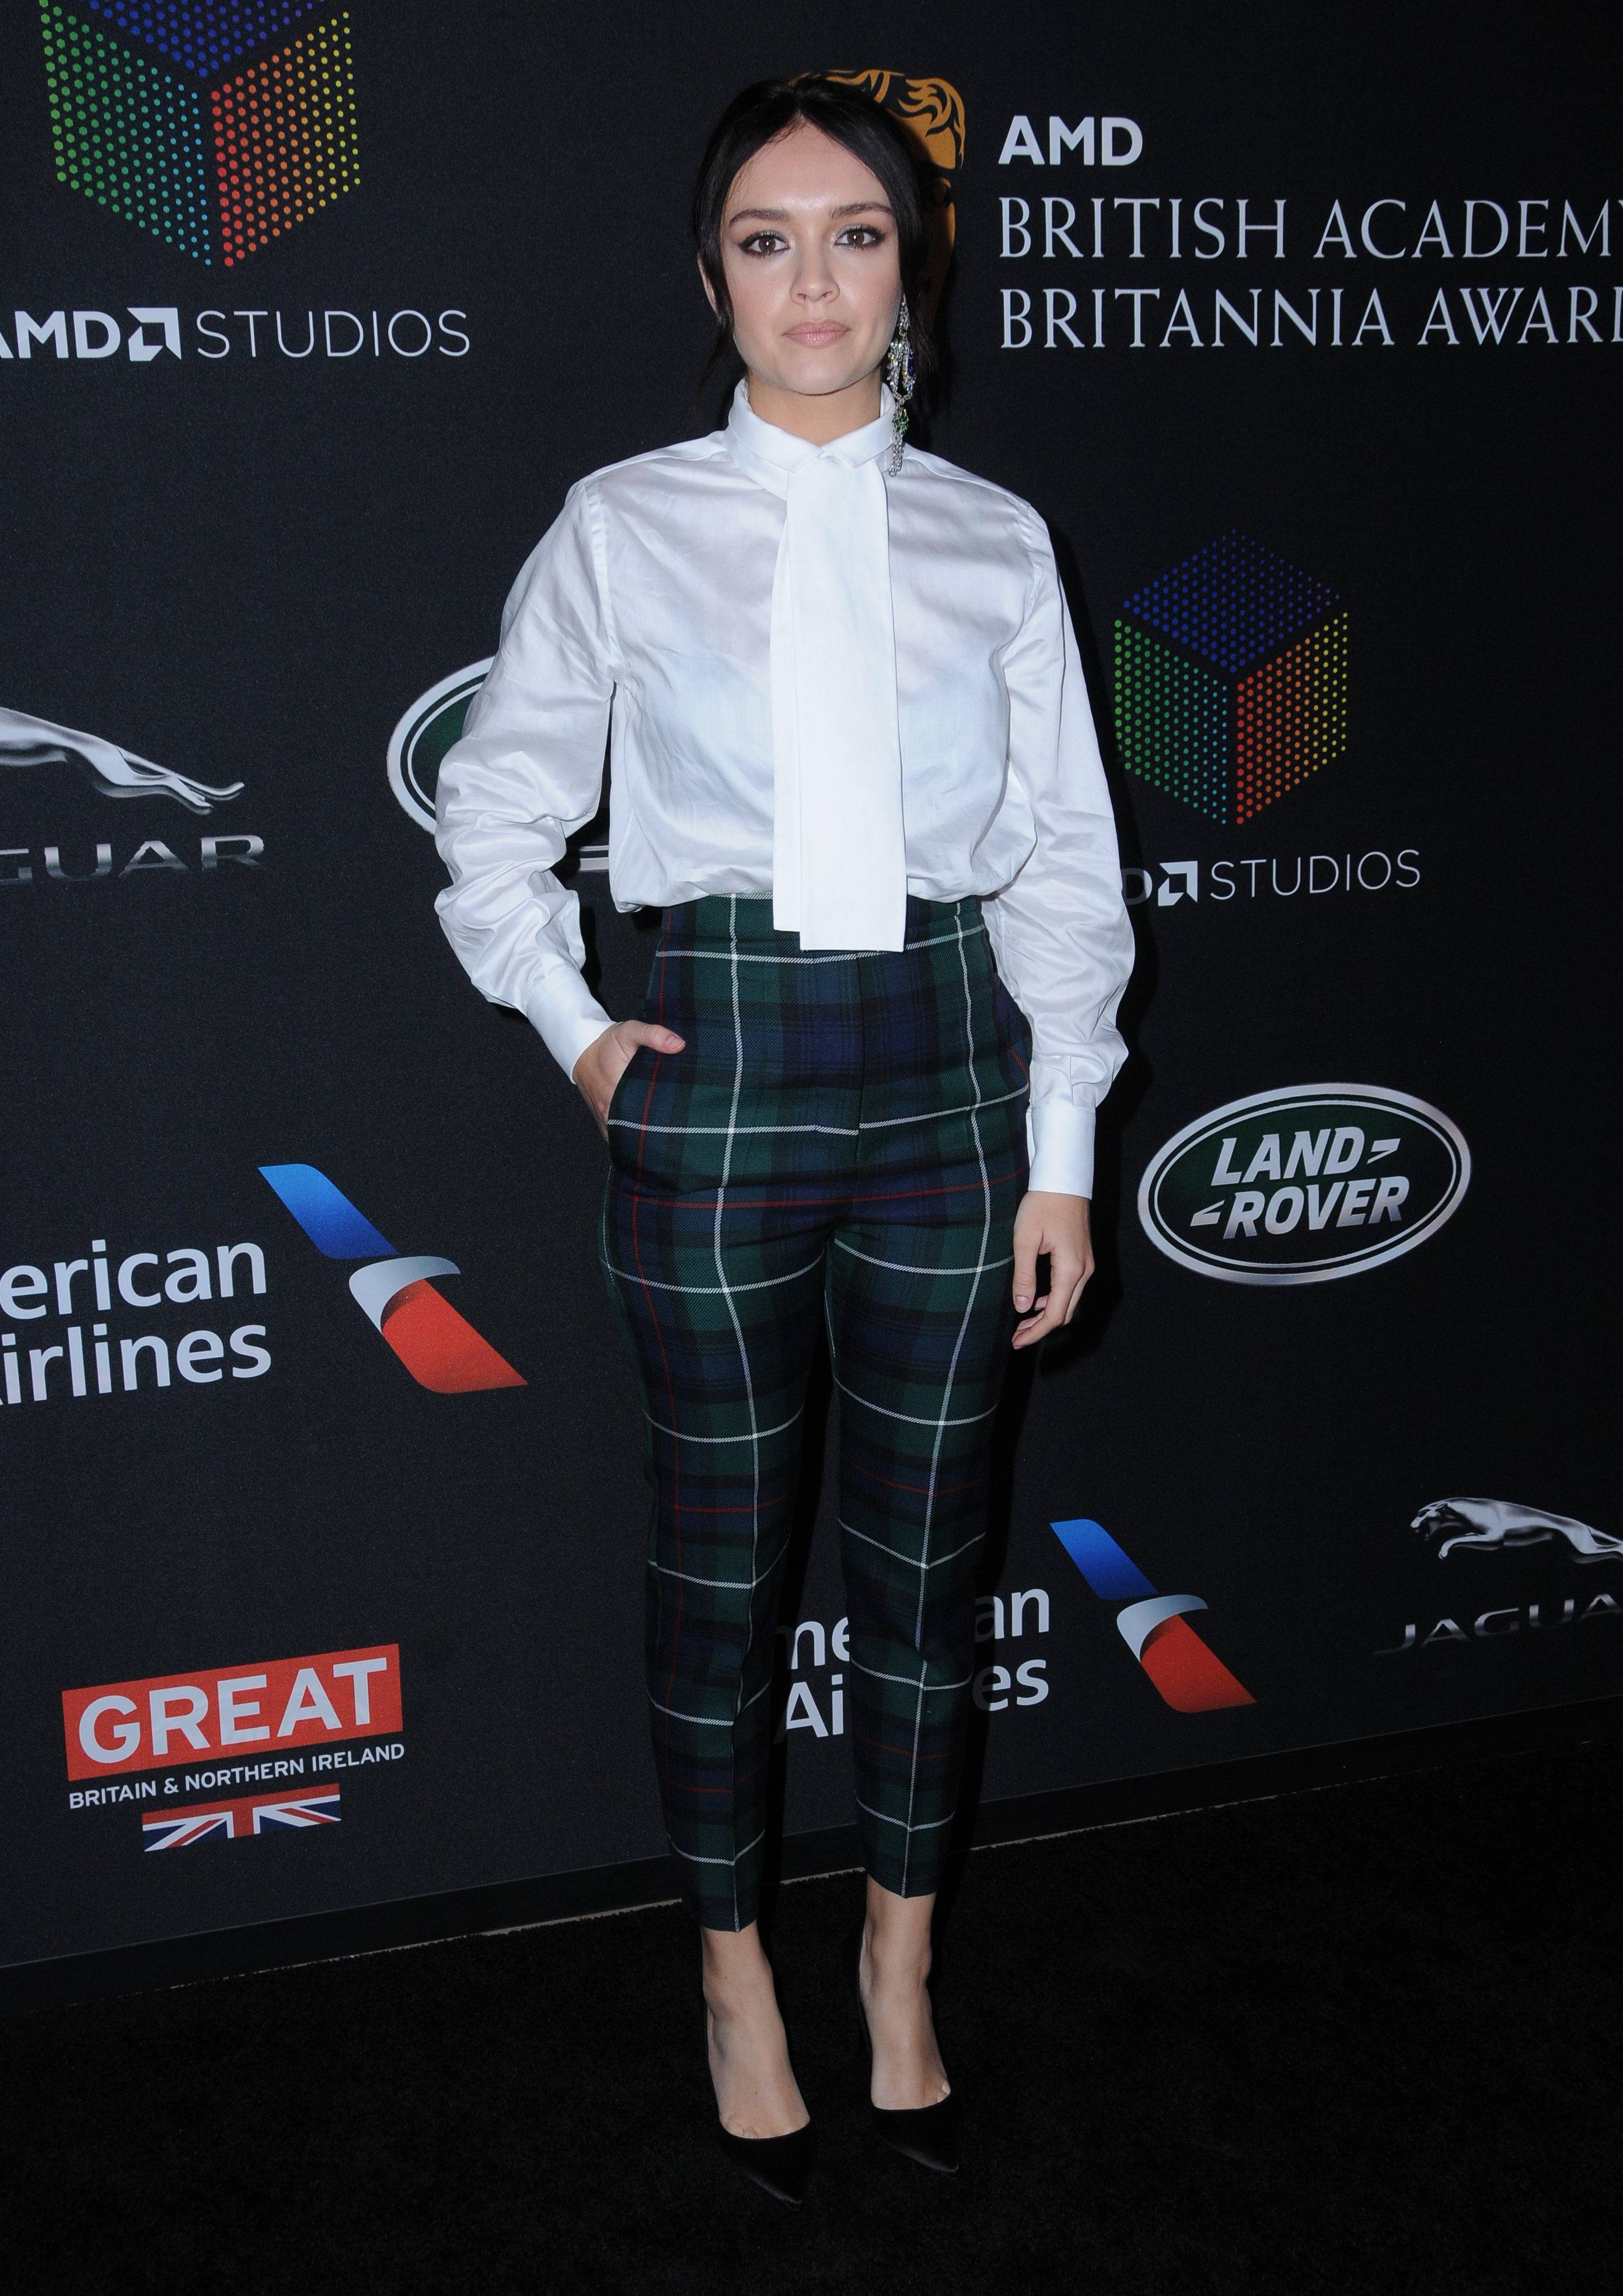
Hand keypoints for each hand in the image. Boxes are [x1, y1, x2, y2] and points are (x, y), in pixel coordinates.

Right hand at [572, 1019, 684, 1138]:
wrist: (582, 1051)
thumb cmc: (607, 1044)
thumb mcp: (629, 1032)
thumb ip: (653, 1035)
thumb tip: (679, 1044)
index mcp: (616, 1094)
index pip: (647, 1115)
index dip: (665, 1114)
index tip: (679, 1109)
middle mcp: (609, 1113)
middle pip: (640, 1129)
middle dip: (659, 1126)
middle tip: (677, 1117)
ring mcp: (606, 1122)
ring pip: (630, 1136)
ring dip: (646, 1132)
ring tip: (666, 1126)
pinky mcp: (605, 1125)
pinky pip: (621, 1137)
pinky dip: (633, 1136)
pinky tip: (648, 1131)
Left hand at [1010, 1191, 1093, 1349]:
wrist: (1063, 1180)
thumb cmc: (1042, 1205)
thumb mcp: (1025, 1240)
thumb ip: (1024, 1276)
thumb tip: (1023, 1307)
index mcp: (1071, 1269)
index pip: (1055, 1314)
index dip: (1036, 1332)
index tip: (1017, 1342)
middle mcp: (1084, 1271)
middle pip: (1065, 1313)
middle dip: (1041, 1328)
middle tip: (1017, 1336)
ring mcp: (1086, 1264)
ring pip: (1069, 1301)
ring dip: (1048, 1315)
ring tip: (1023, 1322)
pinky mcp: (1082, 1257)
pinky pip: (1071, 1288)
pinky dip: (1054, 1300)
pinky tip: (1036, 1300)